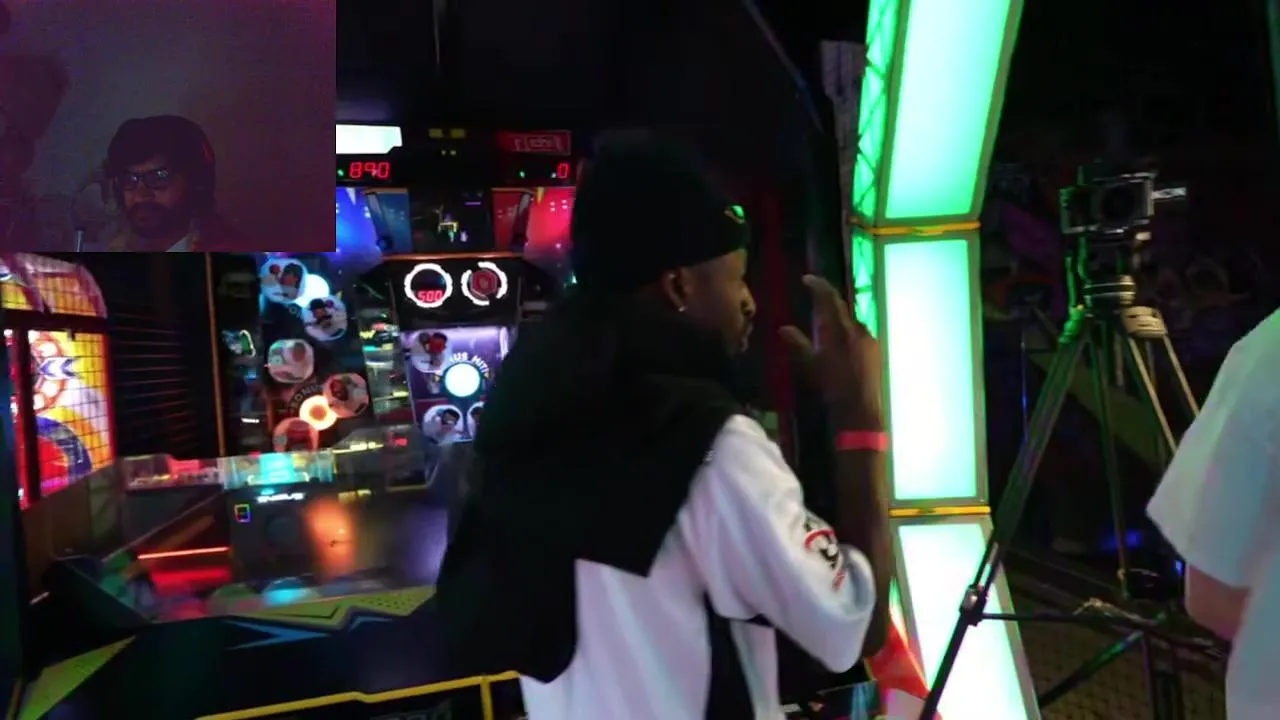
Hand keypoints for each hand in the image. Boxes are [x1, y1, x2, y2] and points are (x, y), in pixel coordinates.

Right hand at [779, 275, 882, 428]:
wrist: (861, 409)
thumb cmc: (832, 386)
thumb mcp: (810, 365)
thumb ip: (798, 343)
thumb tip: (783, 328)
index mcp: (840, 329)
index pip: (829, 298)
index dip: (818, 285)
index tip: (806, 279)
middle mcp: (857, 329)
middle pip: (841, 308)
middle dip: (827, 304)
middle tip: (814, 305)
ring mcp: (870, 339)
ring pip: (851, 322)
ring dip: (838, 321)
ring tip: (826, 331)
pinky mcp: (876, 350)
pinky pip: (860, 334)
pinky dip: (848, 334)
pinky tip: (841, 348)